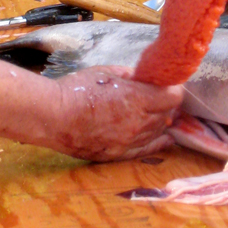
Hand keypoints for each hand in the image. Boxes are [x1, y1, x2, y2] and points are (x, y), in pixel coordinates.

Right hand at [49, 65, 182, 161]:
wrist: (53, 117)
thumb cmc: (77, 90)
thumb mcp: (106, 73)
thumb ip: (130, 75)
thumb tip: (143, 78)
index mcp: (137, 98)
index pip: (173, 97)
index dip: (174, 90)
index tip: (171, 86)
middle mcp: (138, 122)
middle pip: (167, 115)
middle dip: (168, 105)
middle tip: (163, 98)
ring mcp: (129, 141)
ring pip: (158, 132)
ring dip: (162, 122)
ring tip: (160, 114)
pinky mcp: (119, 154)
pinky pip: (146, 150)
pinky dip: (158, 142)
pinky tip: (166, 139)